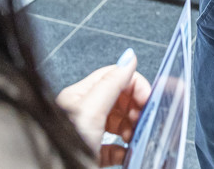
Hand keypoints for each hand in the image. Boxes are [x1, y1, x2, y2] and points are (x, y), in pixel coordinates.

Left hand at [57, 49, 151, 165]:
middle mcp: (83, 112)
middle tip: (143, 118)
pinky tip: (127, 152)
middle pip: (118, 98)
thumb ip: (111, 84)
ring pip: (118, 122)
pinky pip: (115, 147)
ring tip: (134, 136)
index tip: (148, 98)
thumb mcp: (91, 112)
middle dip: (135, 106)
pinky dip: (125, 149)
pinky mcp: (93, 155)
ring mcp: (88, 134)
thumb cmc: (65, 146)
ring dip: (132, 127)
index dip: (134, 84)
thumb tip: (129, 58)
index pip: (113, 76)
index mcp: (78, 96)